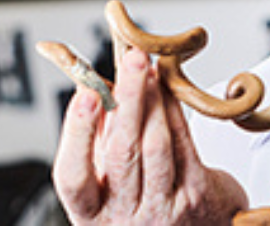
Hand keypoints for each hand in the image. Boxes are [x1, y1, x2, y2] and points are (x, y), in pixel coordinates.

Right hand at [53, 47, 247, 224]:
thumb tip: (87, 79)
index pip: (74, 176)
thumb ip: (95, 134)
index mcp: (91, 212)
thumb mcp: (104, 174)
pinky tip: (165, 88)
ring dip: (152, 99)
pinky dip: (172, 110)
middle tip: (131, 59)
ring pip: (155, 146)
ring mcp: (162, 211)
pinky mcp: (195, 198)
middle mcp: (125, 217)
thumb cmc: (137, 199)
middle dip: (128, 98)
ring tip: (147, 67)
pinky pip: (183, 145)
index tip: (87, 93)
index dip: (79, 133)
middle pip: (122, 152)